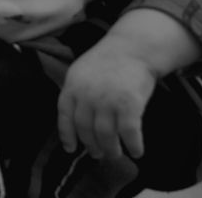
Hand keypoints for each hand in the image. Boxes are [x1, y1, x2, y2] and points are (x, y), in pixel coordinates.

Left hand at [58, 43, 159, 161]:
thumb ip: (76, 92)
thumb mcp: (83, 71)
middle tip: (98, 154)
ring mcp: (108, 100)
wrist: (135, 46)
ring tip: (115, 154)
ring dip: (111, 150)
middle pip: (85, 129)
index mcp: (73, 85)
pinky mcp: (129, 104)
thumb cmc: (110, 60)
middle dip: (92, 146)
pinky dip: (133, 146)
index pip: (65, 115)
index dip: (67, 134)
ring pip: (106, 136)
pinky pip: (129, 133)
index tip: (70, 148)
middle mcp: (87, 94)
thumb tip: (74, 123)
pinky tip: (136, 151)